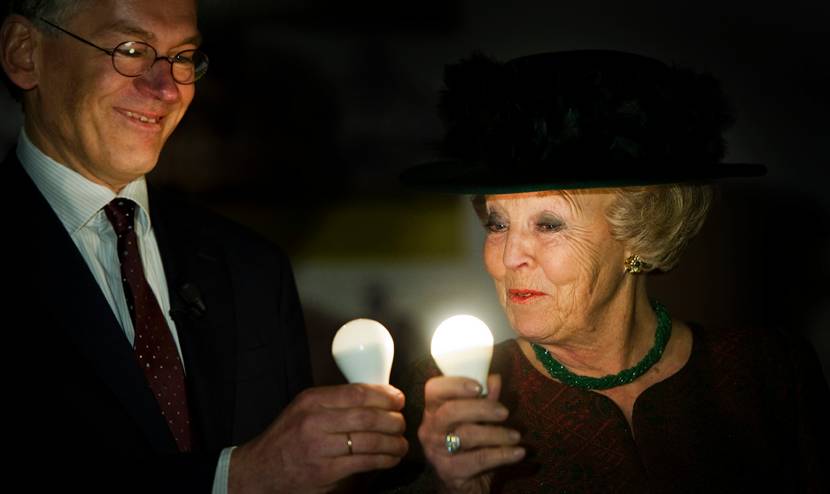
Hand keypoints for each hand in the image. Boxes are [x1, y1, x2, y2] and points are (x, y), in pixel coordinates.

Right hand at [229, 384, 407, 493]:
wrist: (261, 469)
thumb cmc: (288, 436)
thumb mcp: (303, 408)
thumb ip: (333, 401)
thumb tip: (375, 395)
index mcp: (312, 401)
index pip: (357, 393)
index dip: (385, 395)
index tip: (398, 398)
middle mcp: (315, 422)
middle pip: (368, 417)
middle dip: (393, 420)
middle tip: (402, 422)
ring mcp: (320, 449)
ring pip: (370, 441)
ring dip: (393, 442)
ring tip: (402, 442)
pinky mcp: (326, 472)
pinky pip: (364, 463)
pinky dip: (384, 459)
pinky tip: (391, 458)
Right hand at [418, 374, 523, 493]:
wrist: (465, 484)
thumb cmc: (471, 446)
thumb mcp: (478, 420)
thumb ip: (484, 398)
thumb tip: (494, 378)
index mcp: (433, 411)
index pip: (433, 389)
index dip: (455, 384)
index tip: (479, 386)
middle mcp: (430, 430)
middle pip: (450, 411)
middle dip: (481, 408)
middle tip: (505, 412)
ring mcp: (436, 452)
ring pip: (466, 435)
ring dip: (496, 433)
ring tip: (516, 436)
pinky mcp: (449, 472)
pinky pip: (478, 459)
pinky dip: (502, 454)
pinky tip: (518, 452)